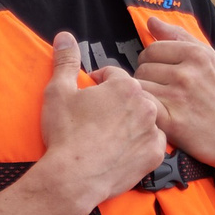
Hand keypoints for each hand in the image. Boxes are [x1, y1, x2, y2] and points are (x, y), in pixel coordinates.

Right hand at [35, 31, 168, 213]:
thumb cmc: (66, 133)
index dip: (98, 85)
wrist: (73, 177)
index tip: (87, 98)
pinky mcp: (154, 155)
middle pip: (132, 96)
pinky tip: (120, 150)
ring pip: (143, 119)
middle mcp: (146, 105)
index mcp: (126, 86)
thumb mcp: (59, 91)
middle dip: (116, 103)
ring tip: (107, 135)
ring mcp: (153, 131)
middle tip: (96, 118)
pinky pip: (150, 143)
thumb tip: (65, 36)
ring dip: (129, 122)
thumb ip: (66, 60)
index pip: (114, 76)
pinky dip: (138, 145)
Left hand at [134, 16, 214, 175]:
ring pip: (139, 87)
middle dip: (146, 78)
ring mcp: (179, 98)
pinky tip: (155, 114)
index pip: (152, 49)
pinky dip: (145, 110)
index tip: (160, 73)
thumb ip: (179, 37)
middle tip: (159, 90)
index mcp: (197, 55)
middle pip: (142, 68)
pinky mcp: (171, 121)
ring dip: (144, 95)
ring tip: (158, 102)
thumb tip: (151, 21)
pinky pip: (143, 106)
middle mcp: (187, 74)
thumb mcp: (211, 60)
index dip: (151, 61)